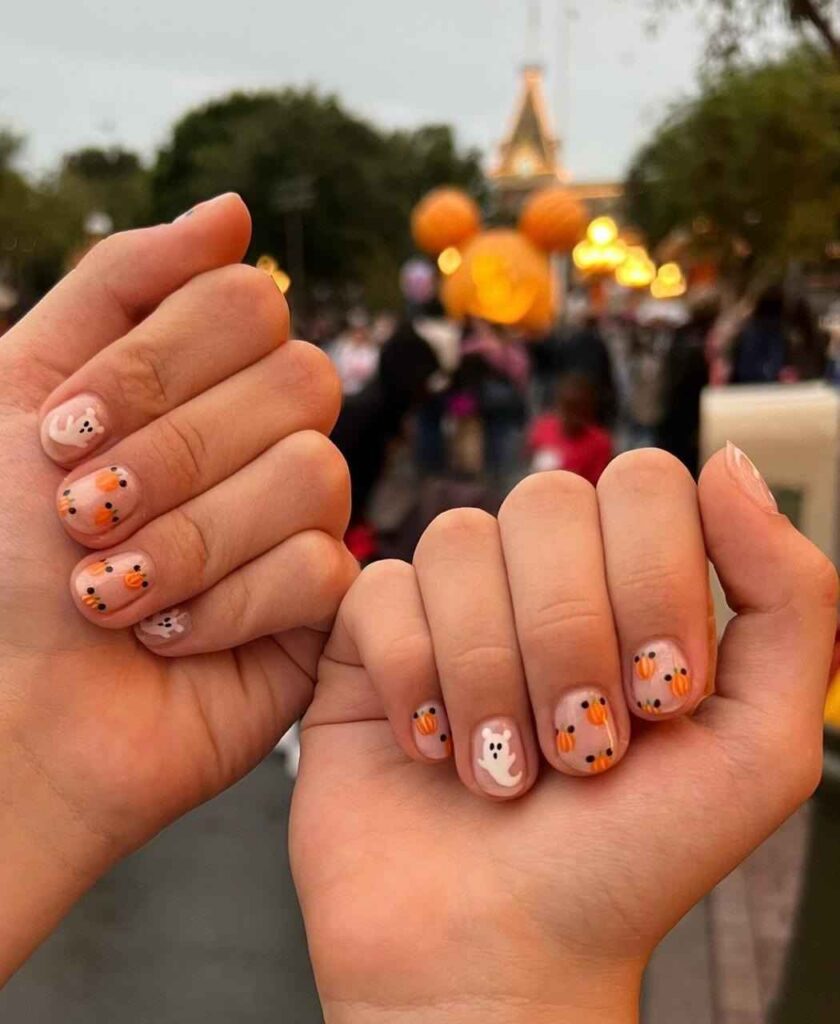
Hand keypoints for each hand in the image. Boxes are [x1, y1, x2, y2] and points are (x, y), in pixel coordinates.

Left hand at [0, 194, 356, 978]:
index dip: (157, 363)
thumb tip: (234, 212)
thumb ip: (121, 281)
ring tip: (110, 594)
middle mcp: (265, 438)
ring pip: (312, 474)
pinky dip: (225, 607)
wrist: (7, 710)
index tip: (61, 433)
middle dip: (170, 454)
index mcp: (201, 379)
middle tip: (79, 515)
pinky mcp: (324, 606)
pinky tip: (170, 637)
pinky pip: (321, 569)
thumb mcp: (19, 385)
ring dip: (187, 541)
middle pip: (298, 380)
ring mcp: (303, 522)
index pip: (247, 303)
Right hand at [291, 448, 836, 1023]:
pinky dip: (413, 679)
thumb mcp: (760, 744)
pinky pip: (383, 590)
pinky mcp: (370, 635)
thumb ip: (789, 596)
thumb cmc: (631, 862)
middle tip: (580, 747)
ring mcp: (454, 601)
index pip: (643, 480)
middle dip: (569, 638)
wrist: (497, 954)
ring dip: (490, 674)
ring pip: (461, 539)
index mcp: (635, 581)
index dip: (652, 579)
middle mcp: (543, 576)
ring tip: (503, 767)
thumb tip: (726, 463)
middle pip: (548, 500)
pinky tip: (429, 748)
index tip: (660, 696)